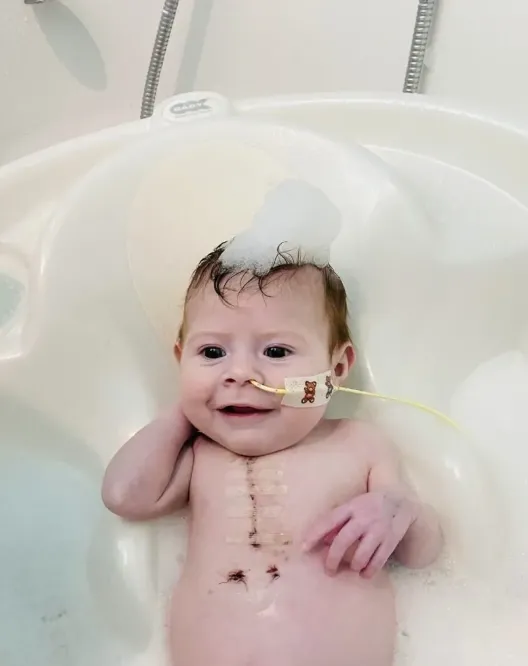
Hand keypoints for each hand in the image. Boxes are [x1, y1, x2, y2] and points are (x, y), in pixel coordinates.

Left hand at [302, 492, 417, 577]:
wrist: (400, 501)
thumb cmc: (368, 506)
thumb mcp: (352, 507)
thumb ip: (338, 522)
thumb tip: (323, 541)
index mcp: (351, 507)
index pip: (329, 521)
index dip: (314, 535)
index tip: (303, 549)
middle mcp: (364, 518)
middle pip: (343, 541)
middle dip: (333, 559)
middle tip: (329, 570)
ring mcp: (378, 529)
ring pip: (361, 554)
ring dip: (353, 566)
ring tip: (351, 568)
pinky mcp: (390, 540)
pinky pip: (378, 561)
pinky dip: (369, 570)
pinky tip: (364, 573)